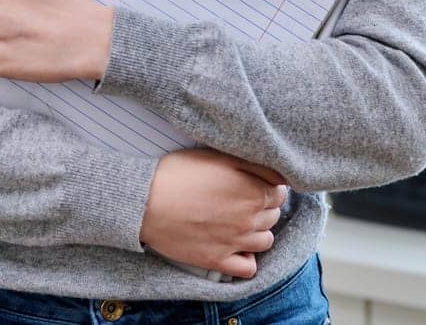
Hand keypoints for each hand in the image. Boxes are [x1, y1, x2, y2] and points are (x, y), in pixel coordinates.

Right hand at [139, 148, 290, 278]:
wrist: (146, 201)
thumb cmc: (180, 173)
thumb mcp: (219, 156)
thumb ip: (254, 164)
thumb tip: (278, 176)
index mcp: (253, 192)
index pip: (279, 192)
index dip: (267, 185)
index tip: (253, 182)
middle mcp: (250, 220)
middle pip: (273, 215)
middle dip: (263, 206)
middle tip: (242, 198)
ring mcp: (235, 243)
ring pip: (265, 241)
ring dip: (258, 230)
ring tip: (239, 221)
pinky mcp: (217, 260)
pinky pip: (248, 268)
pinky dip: (247, 259)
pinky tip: (236, 247)